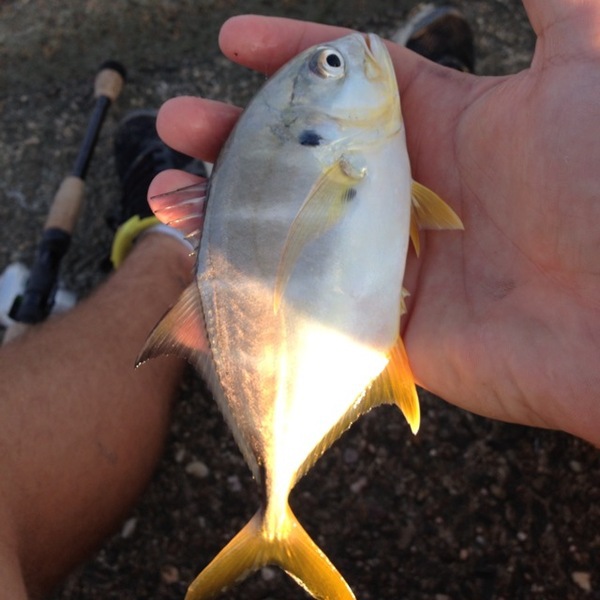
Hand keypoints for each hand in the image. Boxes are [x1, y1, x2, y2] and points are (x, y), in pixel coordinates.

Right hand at [150, 1, 599, 445]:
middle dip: (236, 139)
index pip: (348, 86)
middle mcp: (407, 196)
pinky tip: (197, 276)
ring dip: (226, 213)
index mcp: (442, 130)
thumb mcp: (585, 65)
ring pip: (289, 231)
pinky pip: (300, 304)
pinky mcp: (379, 326)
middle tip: (179, 125)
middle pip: (303, 161)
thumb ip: (550, 2)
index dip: (291, 58)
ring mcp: (388, 264)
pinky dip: (248, 292)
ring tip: (170, 197)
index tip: (234, 42)